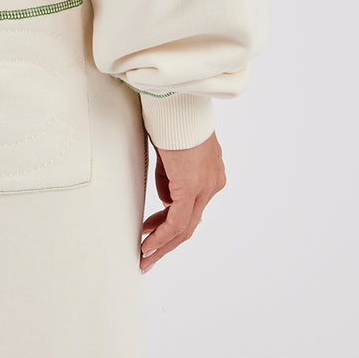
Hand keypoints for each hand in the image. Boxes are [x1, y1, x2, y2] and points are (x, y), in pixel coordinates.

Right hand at [140, 130, 225, 272]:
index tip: (152, 232)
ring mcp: (207, 186)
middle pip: (190, 223)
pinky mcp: (193, 187)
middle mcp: (213, 183)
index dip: (170, 224)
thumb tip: (166, 199)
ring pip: (185, 226)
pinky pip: (177, 221)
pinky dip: (161, 235)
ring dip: (162, 243)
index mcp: (211, 174)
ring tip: (144, 255)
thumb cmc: (171, 118)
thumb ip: (172, 177)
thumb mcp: (172, 153)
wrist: (176, 102)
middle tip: (148, 254)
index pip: (191, 208)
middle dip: (166, 241)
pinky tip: (147, 245)